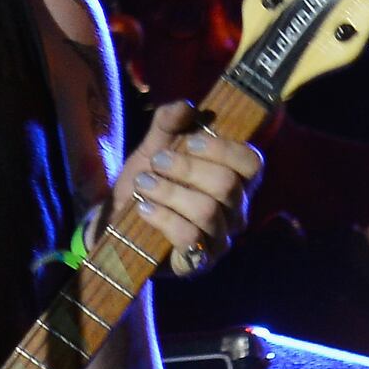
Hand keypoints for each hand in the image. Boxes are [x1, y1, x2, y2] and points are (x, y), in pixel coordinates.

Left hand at [111, 100, 263, 278]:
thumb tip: (186, 105)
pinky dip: (163, 217)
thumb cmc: (147, 183)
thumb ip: (167, 124)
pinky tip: (143, 208)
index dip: (226, 150)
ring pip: (207, 210)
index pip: (252, 163)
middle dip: (187, 169)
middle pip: (228, 185)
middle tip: (157, 162)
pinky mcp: (197, 263)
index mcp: (234, 181)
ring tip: (144, 184)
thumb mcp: (153, 148)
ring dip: (170, 192)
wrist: (116, 224)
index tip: (192, 141)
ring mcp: (219, 240)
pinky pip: (189, 238)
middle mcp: (235, 212)